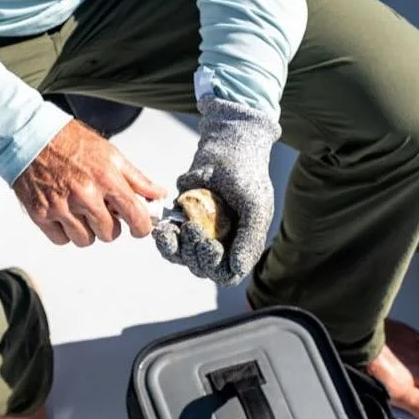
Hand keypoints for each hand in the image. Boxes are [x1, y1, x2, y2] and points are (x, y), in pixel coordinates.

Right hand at [13, 121, 165, 246]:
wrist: (31, 135)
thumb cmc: (70, 142)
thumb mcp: (110, 154)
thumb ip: (137, 179)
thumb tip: (158, 195)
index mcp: (106, 178)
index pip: (136, 218)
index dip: (142, 227)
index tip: (138, 226)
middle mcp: (84, 194)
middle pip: (110, 234)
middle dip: (109, 225)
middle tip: (101, 209)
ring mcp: (61, 206)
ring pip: (85, 240)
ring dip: (86, 230)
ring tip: (80, 210)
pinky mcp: (40, 214)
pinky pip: (61, 240)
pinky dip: (64, 232)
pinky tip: (64, 212)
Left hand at [153, 96, 279, 284]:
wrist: (226, 146)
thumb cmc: (246, 174)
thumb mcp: (255, 206)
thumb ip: (249, 239)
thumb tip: (238, 268)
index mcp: (242, 244)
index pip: (228, 273)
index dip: (216, 266)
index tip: (210, 244)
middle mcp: (222, 242)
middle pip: (204, 267)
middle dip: (195, 254)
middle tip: (192, 229)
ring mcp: (201, 232)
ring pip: (184, 257)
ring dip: (176, 249)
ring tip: (172, 231)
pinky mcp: (182, 220)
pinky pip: (170, 241)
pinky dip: (165, 238)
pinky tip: (162, 229)